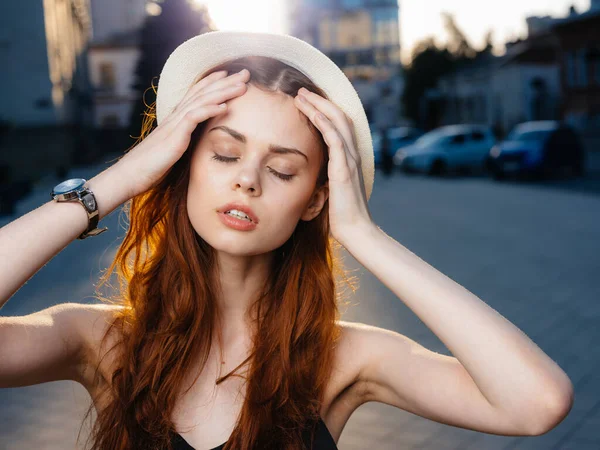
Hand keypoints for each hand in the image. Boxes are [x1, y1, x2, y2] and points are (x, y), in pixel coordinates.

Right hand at [116, 68, 250, 197]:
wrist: (129, 176)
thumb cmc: (149, 167)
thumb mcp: (170, 151)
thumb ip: (181, 142)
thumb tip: (191, 143)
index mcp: (174, 120)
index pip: (196, 94)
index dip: (212, 82)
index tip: (229, 75)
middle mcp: (175, 117)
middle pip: (203, 93)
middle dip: (225, 82)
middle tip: (245, 73)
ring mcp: (174, 125)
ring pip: (201, 101)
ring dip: (223, 92)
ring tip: (242, 85)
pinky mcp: (174, 137)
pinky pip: (194, 118)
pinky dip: (210, 110)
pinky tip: (225, 106)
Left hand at [293, 87, 372, 244]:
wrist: (355, 230)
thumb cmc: (342, 214)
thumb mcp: (332, 189)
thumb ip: (327, 175)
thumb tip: (314, 172)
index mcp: (349, 158)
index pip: (339, 125)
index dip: (325, 110)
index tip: (307, 101)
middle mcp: (352, 154)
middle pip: (339, 116)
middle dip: (319, 101)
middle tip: (301, 92)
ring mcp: (349, 160)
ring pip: (337, 122)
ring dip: (318, 106)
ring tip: (300, 96)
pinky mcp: (344, 168)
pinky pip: (335, 138)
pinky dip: (324, 122)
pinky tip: (312, 112)